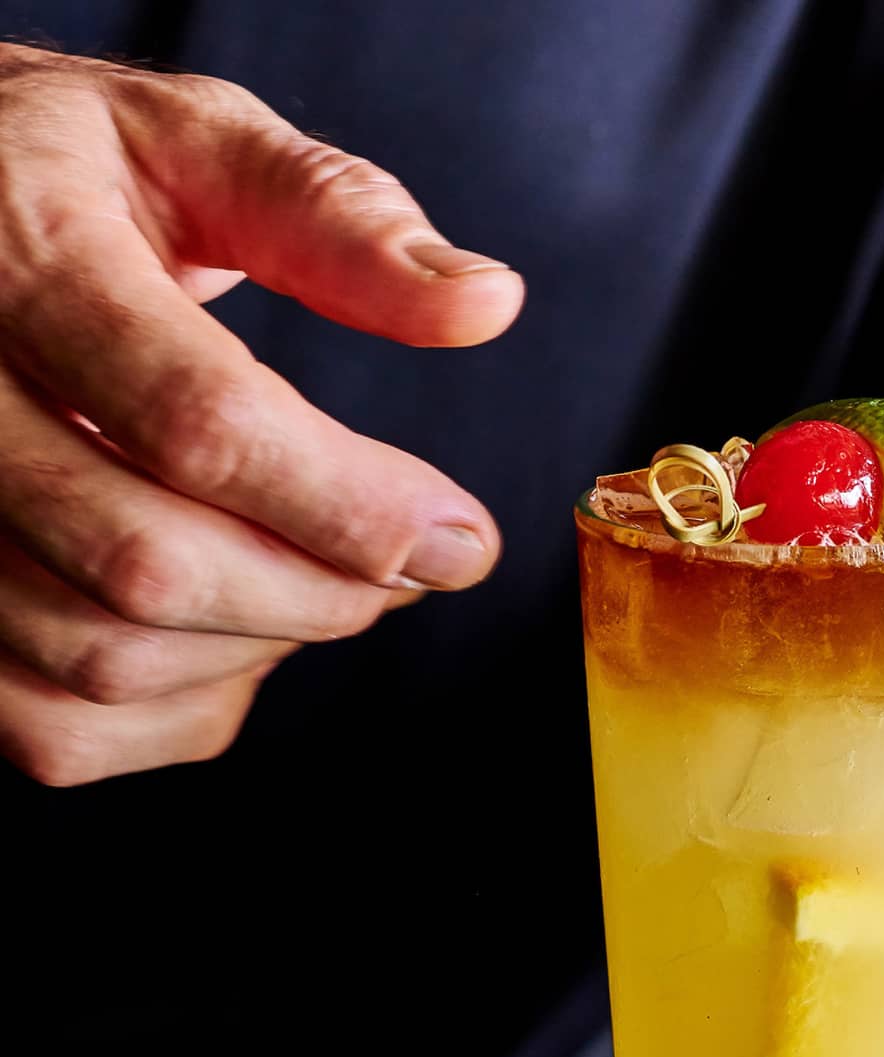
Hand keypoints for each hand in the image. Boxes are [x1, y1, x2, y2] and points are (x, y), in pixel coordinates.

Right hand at [0, 45, 524, 785]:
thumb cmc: (75, 183)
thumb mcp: (198, 148)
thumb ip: (338, 222)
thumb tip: (486, 304)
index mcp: (19, 258)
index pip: (196, 423)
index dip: (354, 506)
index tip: (462, 538)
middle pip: (149, 565)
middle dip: (324, 592)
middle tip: (410, 563)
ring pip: (102, 658)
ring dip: (262, 648)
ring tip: (323, 576)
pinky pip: (53, 729)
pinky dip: (181, 710)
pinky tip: (233, 630)